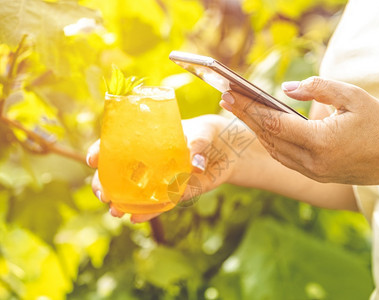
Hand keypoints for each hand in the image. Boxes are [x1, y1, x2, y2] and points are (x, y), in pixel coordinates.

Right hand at [86, 114, 238, 222]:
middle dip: (105, 184)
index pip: (117, 144)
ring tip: (114, 211)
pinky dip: (148, 212)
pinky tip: (136, 218)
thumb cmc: (209, 133)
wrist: (227, 149)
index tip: (92, 159)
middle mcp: (149, 161)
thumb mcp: (203, 132)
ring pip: (134, 192)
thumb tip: (195, 163)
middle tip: (101, 193)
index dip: (101, 151)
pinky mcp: (174, 193)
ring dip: (122, 203)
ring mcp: (160, 178)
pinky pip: (158, 204)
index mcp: (149, 140)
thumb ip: (198, 144)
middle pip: (119, 173)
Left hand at [219, 76, 378, 186]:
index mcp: (321, 142)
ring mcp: (313, 173)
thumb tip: (285, 89)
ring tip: (241, 111)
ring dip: (256, 131)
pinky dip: (271, 143)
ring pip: (274, 150)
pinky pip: (284, 159)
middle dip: (245, 117)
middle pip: (268, 137)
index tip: (230, 93)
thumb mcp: (353, 97)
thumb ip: (318, 88)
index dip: (249, 108)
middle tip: (225, 99)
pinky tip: (263, 130)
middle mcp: (312, 162)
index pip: (274, 123)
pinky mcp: (316, 177)